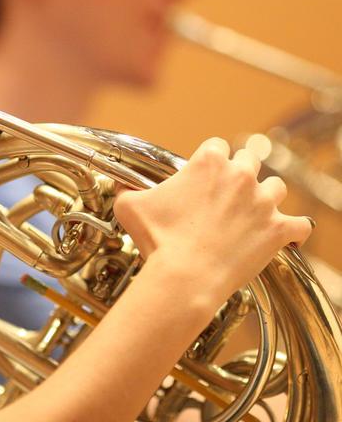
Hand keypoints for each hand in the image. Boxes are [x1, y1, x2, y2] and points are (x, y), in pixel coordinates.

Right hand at [112, 137, 312, 298]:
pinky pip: (300, 224)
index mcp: (208, 162)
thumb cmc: (157, 240)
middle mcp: (240, 175)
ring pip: (276, 188)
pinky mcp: (278, 230)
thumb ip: (127, 189)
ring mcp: (263, 202)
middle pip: (250, 160)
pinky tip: (284, 235)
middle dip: (240, 174)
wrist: (184, 277)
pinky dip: (293, 230)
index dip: (211, 159)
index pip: (217, 145)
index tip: (205, 174)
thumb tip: (121, 187)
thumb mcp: (129, 206)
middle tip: (227, 194)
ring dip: (266, 197)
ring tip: (252, 213)